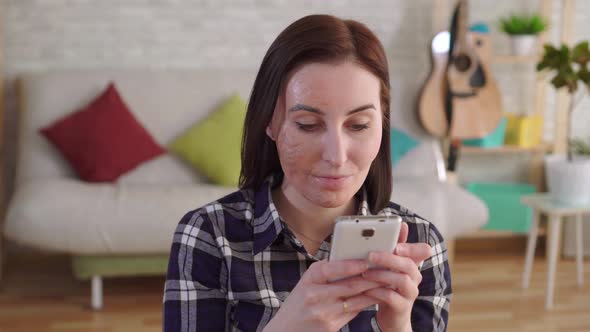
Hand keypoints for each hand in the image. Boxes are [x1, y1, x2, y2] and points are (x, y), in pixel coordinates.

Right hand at [264, 259, 381, 331]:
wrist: (285, 331)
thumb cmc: (298, 304)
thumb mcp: (305, 284)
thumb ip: (325, 274)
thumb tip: (351, 261)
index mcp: (308, 279)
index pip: (330, 268)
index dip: (350, 265)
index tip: (367, 260)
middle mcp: (314, 295)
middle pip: (348, 285)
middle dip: (369, 278)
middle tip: (385, 269)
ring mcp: (322, 312)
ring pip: (354, 299)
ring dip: (372, 291)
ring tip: (385, 282)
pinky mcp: (330, 325)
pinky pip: (353, 312)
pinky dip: (365, 303)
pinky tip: (375, 297)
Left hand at [361, 222, 432, 331]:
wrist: (391, 317)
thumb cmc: (388, 287)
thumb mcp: (389, 267)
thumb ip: (390, 249)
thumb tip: (390, 228)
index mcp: (412, 264)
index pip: (423, 250)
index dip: (412, 245)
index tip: (397, 243)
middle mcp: (415, 277)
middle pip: (408, 264)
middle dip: (389, 258)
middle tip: (370, 255)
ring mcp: (410, 293)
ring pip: (401, 280)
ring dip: (381, 274)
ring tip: (365, 272)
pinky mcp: (402, 307)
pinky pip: (391, 297)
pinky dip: (377, 291)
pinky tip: (366, 289)